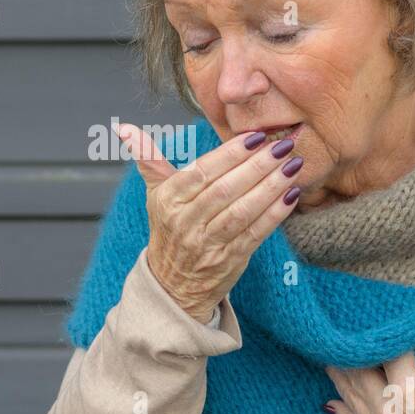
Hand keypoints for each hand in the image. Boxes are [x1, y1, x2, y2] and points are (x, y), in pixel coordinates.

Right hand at [113, 121, 302, 322]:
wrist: (172, 284)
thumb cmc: (169, 228)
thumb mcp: (155, 194)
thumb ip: (148, 159)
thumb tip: (122, 128)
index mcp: (168, 200)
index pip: (201, 173)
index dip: (230, 154)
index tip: (255, 137)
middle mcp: (185, 223)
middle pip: (225, 190)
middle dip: (257, 166)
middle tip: (282, 145)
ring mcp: (208, 244)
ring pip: (242, 211)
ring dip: (270, 187)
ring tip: (292, 165)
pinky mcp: (230, 260)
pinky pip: (255, 234)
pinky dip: (275, 214)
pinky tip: (291, 194)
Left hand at [323, 324, 414, 413]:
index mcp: (408, 392)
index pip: (390, 353)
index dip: (390, 335)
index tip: (386, 320)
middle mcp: (386, 410)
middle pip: (358, 372)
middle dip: (354, 352)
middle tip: (343, 331)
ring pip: (350, 394)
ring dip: (340, 374)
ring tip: (329, 355)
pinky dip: (341, 408)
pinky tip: (329, 402)